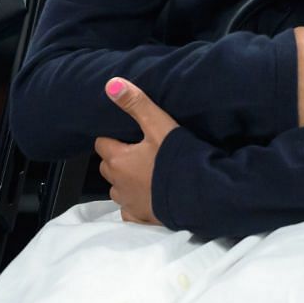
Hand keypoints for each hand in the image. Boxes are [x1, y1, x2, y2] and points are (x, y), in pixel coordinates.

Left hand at [95, 78, 176, 225]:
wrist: (201, 195)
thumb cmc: (177, 159)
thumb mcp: (158, 125)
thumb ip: (136, 104)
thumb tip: (111, 83)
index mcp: (118, 160)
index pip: (102, 144)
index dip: (112, 138)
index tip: (124, 136)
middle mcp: (118, 184)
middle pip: (107, 167)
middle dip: (116, 160)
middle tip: (136, 153)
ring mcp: (129, 204)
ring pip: (117, 190)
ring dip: (125, 182)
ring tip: (143, 174)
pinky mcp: (142, 219)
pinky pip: (129, 212)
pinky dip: (134, 206)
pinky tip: (146, 198)